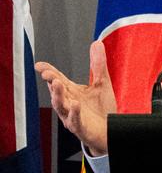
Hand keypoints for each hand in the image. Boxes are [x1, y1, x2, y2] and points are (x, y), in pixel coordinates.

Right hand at [35, 41, 115, 155]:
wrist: (110, 130)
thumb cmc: (102, 108)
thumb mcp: (102, 82)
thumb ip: (98, 64)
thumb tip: (96, 43)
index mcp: (72, 92)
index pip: (58, 80)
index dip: (49, 72)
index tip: (40, 65)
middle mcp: (69, 103)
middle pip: (57, 92)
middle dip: (52, 82)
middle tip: (48, 74)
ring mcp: (73, 116)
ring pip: (61, 106)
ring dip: (58, 96)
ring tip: (57, 84)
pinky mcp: (81, 127)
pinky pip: (75, 120)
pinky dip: (74, 112)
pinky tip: (76, 104)